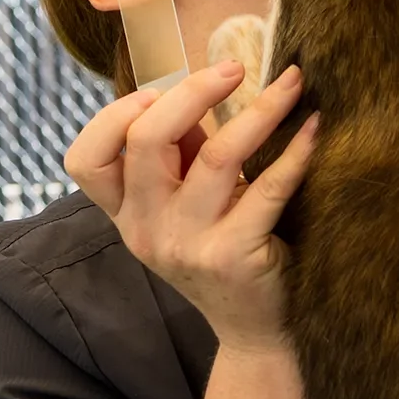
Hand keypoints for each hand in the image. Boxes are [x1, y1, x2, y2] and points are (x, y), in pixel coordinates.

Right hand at [65, 61, 318, 353]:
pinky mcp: (234, 256)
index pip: (85, 161)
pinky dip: (295, 150)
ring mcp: (187, 246)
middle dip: (193, 90)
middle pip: (147, 139)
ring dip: (261, 110)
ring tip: (291, 82)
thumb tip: (200, 85)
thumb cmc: (221, 252)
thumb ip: (180, 154)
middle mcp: (145, 231)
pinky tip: (313, 127)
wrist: (252, 330)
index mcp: (124, 215)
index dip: (114, 116)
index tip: (155, 92)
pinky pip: (268, 188)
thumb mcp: (183, 208)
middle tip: (235, 68)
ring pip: (217, 156)